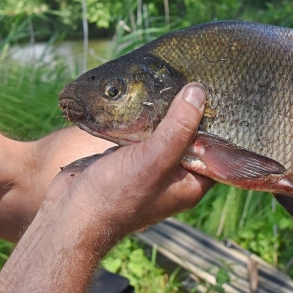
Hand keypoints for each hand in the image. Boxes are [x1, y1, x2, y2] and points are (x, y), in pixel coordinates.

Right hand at [40, 84, 214, 247]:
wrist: (70, 214)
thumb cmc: (116, 196)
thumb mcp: (155, 159)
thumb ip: (179, 127)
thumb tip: (199, 92)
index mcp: (190, 184)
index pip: (217, 152)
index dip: (221, 126)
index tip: (222, 95)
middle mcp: (172, 176)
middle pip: (189, 138)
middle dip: (189, 112)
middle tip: (194, 78)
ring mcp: (148, 168)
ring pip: (163, 133)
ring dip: (163, 112)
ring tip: (170, 79)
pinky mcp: (126, 159)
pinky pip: (140, 134)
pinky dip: (140, 118)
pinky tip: (141, 96)